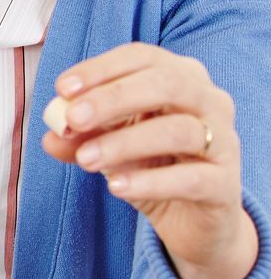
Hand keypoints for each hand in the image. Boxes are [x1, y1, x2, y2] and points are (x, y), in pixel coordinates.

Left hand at [44, 43, 256, 278]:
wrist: (193, 220)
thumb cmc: (152, 166)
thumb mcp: (108, 147)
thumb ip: (79, 138)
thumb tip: (51, 135)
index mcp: (181, 78)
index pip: (143, 57)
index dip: (102, 69)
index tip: (62, 89)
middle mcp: (210, 102)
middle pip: (167, 84)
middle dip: (113, 98)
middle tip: (72, 119)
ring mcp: (224, 142)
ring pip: (179, 130)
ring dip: (124, 142)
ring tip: (85, 160)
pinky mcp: (226, 185)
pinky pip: (191, 178)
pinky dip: (150, 182)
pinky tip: (116, 187)